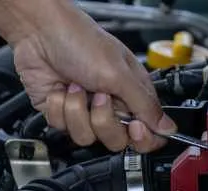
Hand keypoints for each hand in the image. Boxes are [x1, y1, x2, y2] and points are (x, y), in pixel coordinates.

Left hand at [11, 12, 175, 152]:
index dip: (141, 137)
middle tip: (98, 97)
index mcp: (132, 92)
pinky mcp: (60, 112)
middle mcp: (110, 104)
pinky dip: (58, 107)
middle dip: (103, 120)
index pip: (147, 131)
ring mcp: (84, 109)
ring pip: (86, 137)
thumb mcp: (119, 74)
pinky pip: (62, 128)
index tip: (133, 127)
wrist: (40, 33)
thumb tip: (167, 128)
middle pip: (116, 140)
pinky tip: (59, 88)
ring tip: (75, 86)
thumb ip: (144, 105)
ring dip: (77, 110)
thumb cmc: (80, 41)